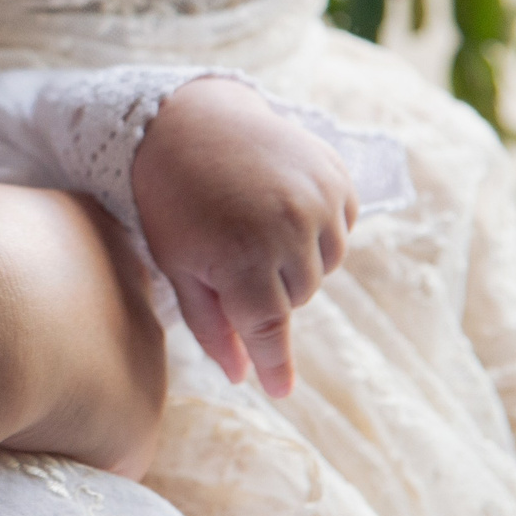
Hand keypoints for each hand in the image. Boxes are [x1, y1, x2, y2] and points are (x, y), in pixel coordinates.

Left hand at [130, 77, 355, 397]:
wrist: (190, 122)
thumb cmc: (173, 201)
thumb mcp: (178, 265)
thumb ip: (212, 323)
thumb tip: (242, 377)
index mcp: (240, 258)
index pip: (269, 328)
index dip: (276, 364)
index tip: (280, 392)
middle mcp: (287, 231)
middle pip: (297, 298)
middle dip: (269, 290)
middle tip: (233, 255)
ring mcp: (318, 201)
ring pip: (325, 267)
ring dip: (297, 261)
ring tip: (256, 229)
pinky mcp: (337, 178)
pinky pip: (342, 229)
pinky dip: (318, 230)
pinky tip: (281, 207)